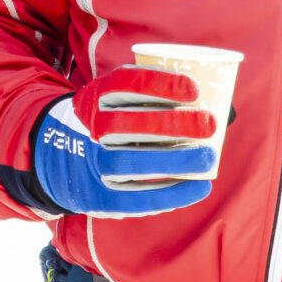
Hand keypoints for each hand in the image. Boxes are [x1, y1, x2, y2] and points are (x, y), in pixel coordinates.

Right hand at [30, 66, 217, 216]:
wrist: (57, 157)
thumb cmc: (108, 125)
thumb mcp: (115, 102)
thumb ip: (154, 102)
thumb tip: (224, 109)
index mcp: (94, 97)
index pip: (123, 84)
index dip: (159, 84)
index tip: (194, 90)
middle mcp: (88, 129)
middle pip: (126, 124)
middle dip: (171, 124)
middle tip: (209, 123)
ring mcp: (90, 163)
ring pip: (128, 161)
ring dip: (173, 161)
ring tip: (208, 158)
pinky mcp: (98, 195)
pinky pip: (134, 197)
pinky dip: (170, 194)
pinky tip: (198, 187)